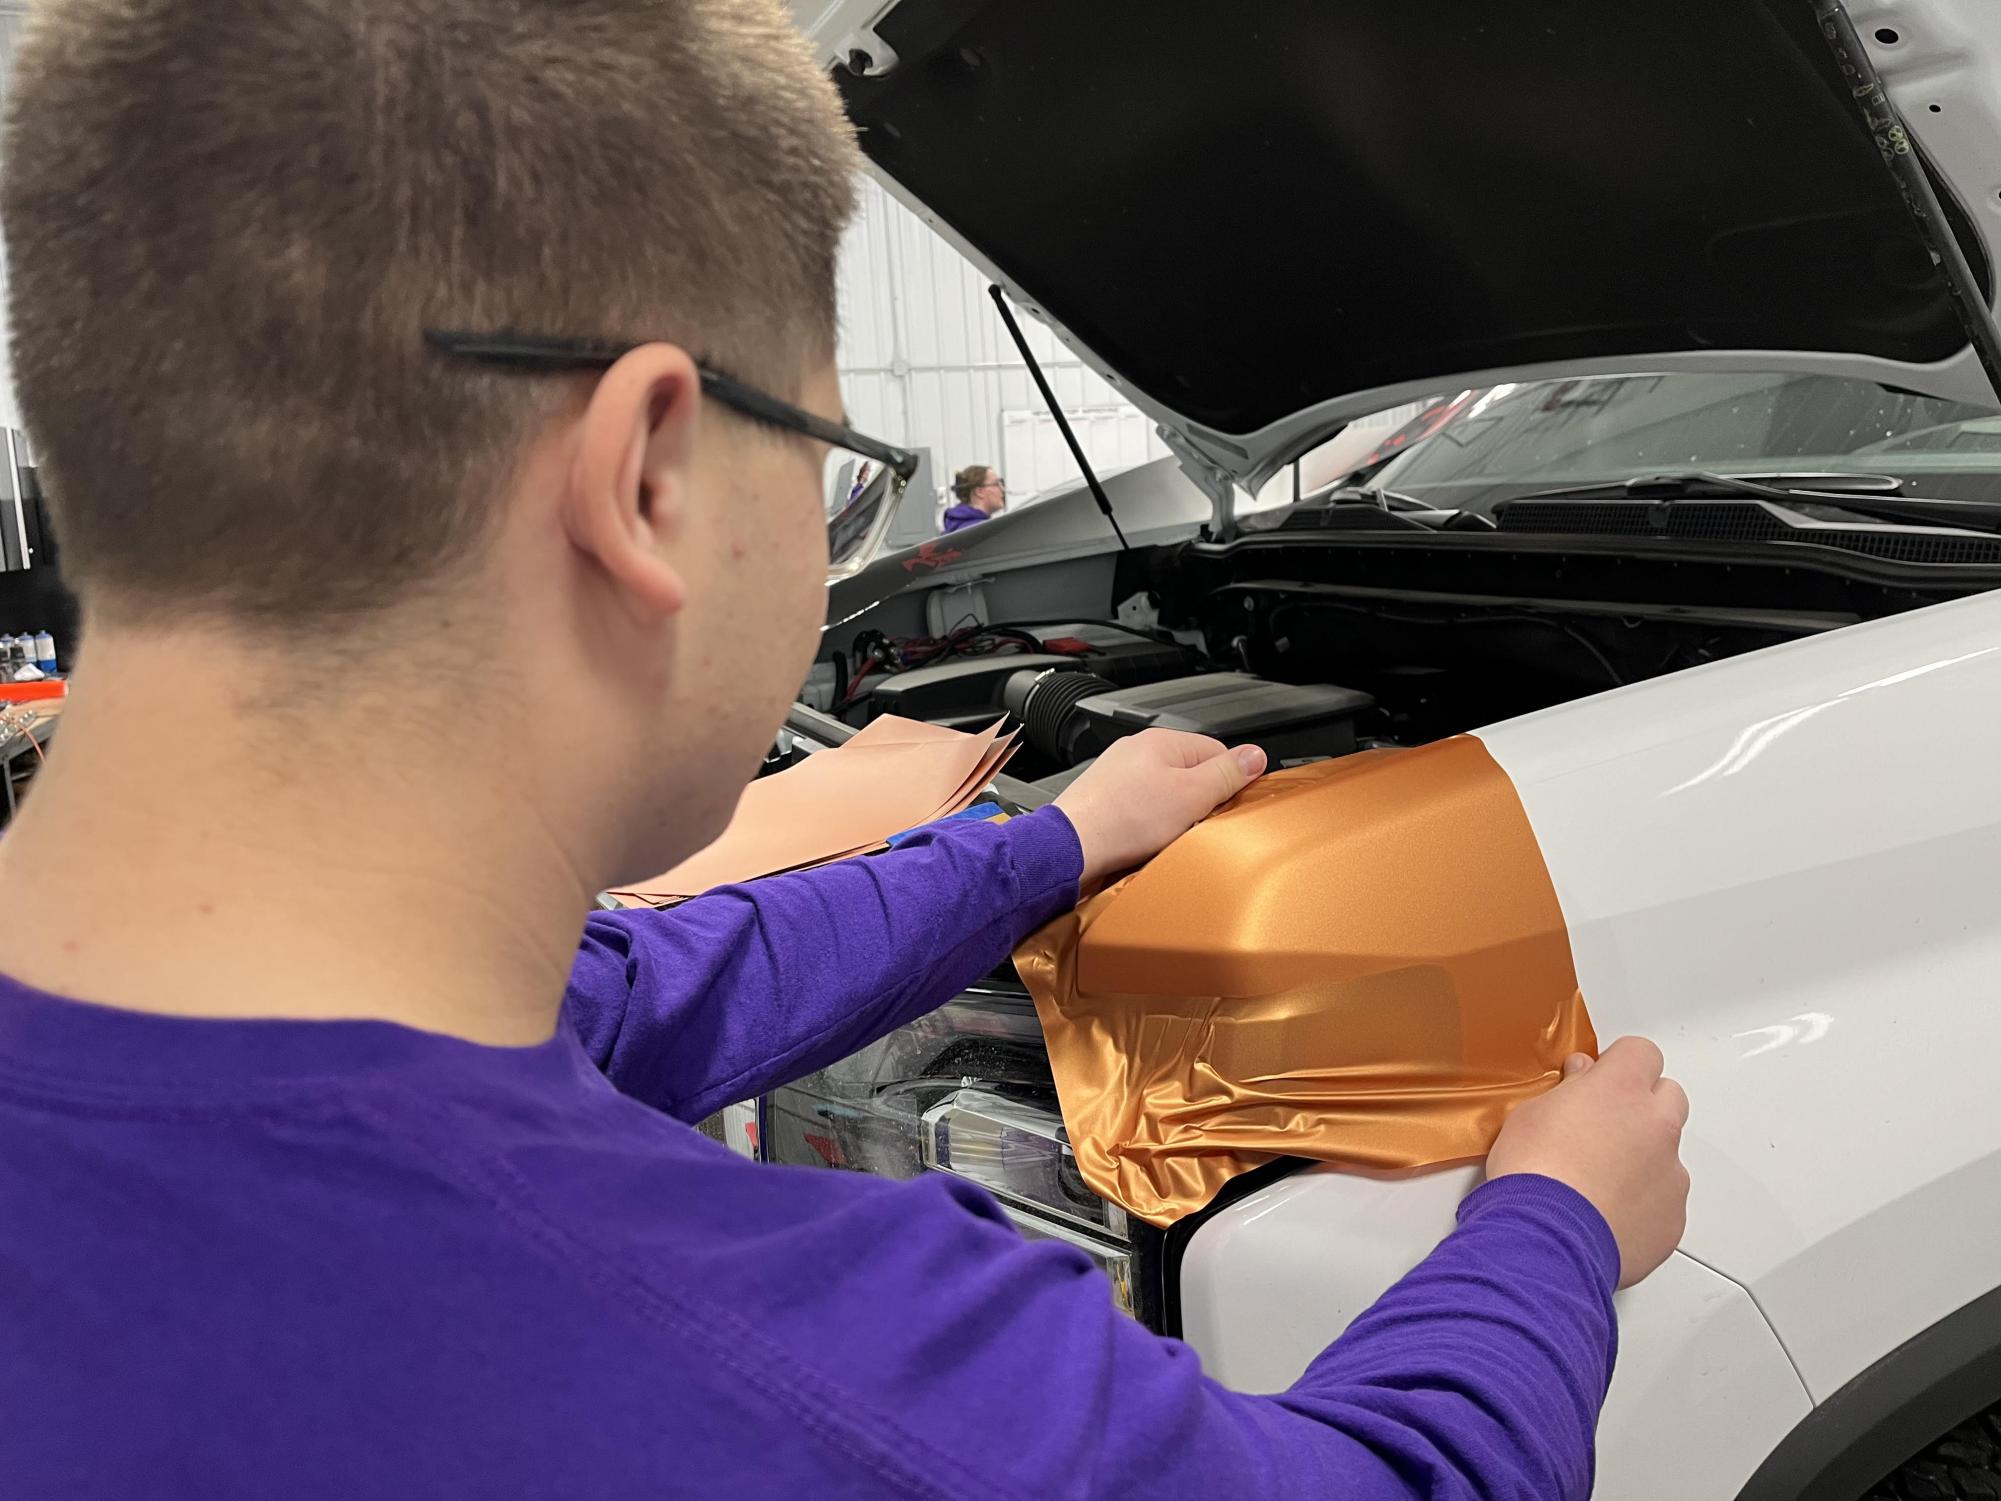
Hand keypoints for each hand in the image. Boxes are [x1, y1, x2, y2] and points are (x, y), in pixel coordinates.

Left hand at [1053, 729, 1266, 884]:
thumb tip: (1255, 756)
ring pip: (1165, 794)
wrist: (1071, 846)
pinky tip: (1146, 840)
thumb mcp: (1192, 796)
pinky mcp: (1106, 800)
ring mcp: (1119, 775)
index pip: (1217, 752)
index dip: (1228, 781)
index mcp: (1162, 741)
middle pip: (1190, 774)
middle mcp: (1137, 751)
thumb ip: (1226, 774)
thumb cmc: (1123, 820)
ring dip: (1172, 816)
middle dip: (1198, 801)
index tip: (1229, 804)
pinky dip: (1148, 826)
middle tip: (1195, 823)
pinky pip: (1141, 810)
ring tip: (1167, 835)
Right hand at [1485, 1036, 1690, 1289]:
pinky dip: (1643, 1203)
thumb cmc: (1533, 1174)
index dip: (1619, 1064)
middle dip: (1642, 1105)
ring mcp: (1670, 1173)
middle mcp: (1656, 1125)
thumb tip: (1580, 1080)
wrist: (1545, 1239)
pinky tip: (1605, 1213)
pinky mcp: (1673, 1217)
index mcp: (1620, 1089)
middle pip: (1669, 1096)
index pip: (1641, 1052)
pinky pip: (1665, 1200)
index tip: (1601, 1077)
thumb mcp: (1530, 1113)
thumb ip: (1568, 1090)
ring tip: (1598, 1181)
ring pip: (1668, 1153)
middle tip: (1605, 1125)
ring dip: (1643, 1158)